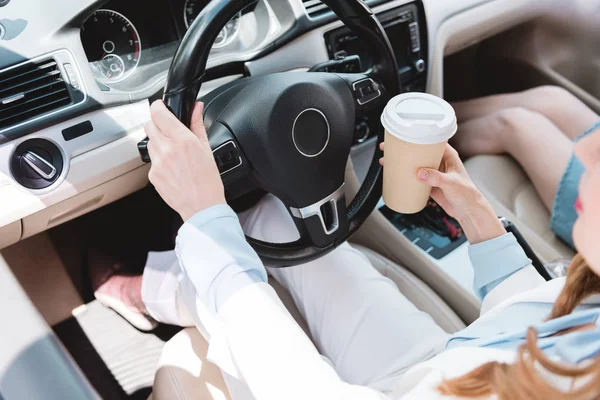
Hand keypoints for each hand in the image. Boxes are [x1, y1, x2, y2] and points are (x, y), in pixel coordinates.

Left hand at [145, 100, 225, 221]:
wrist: (202, 206)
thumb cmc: (208, 181)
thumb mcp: (207, 148)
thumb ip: (198, 124)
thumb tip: (196, 107)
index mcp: (183, 140)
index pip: (159, 114)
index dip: (158, 107)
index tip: (161, 107)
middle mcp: (167, 150)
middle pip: (149, 125)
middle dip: (157, 124)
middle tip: (169, 131)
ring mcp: (158, 163)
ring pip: (150, 143)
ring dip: (158, 143)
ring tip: (174, 154)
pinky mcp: (153, 175)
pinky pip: (152, 160)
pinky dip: (160, 160)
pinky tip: (173, 168)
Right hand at [379, 143, 505, 243]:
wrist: (468, 211)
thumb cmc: (467, 194)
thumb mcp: (451, 183)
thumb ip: (436, 178)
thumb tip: (420, 173)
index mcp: (448, 155)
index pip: (430, 141)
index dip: (415, 138)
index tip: (403, 138)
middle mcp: (440, 162)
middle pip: (419, 152)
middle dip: (404, 149)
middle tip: (388, 148)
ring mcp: (434, 173)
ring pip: (415, 164)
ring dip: (402, 163)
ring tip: (387, 161)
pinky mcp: (429, 184)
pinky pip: (414, 178)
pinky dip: (405, 176)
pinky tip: (396, 176)